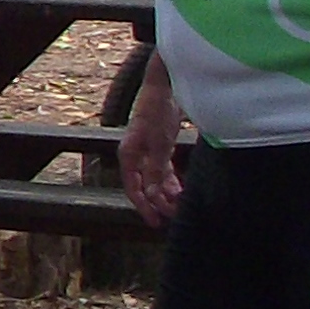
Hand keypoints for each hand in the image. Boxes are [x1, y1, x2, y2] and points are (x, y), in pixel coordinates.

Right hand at [119, 73, 185, 227]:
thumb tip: (152, 193)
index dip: (143, 206)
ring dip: (166, 192)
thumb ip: (155, 169)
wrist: (165, 87)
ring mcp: (148, 151)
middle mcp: (135, 155)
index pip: (132, 187)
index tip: (155, 221)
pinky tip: (181, 189)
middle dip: (158, 202)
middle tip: (173, 216)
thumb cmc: (157, 111)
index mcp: (129, 154)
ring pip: (154, 179)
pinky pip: (163, 170)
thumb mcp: (159, 143)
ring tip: (180, 204)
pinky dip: (171, 180)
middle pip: (143, 186)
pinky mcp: (159, 146)